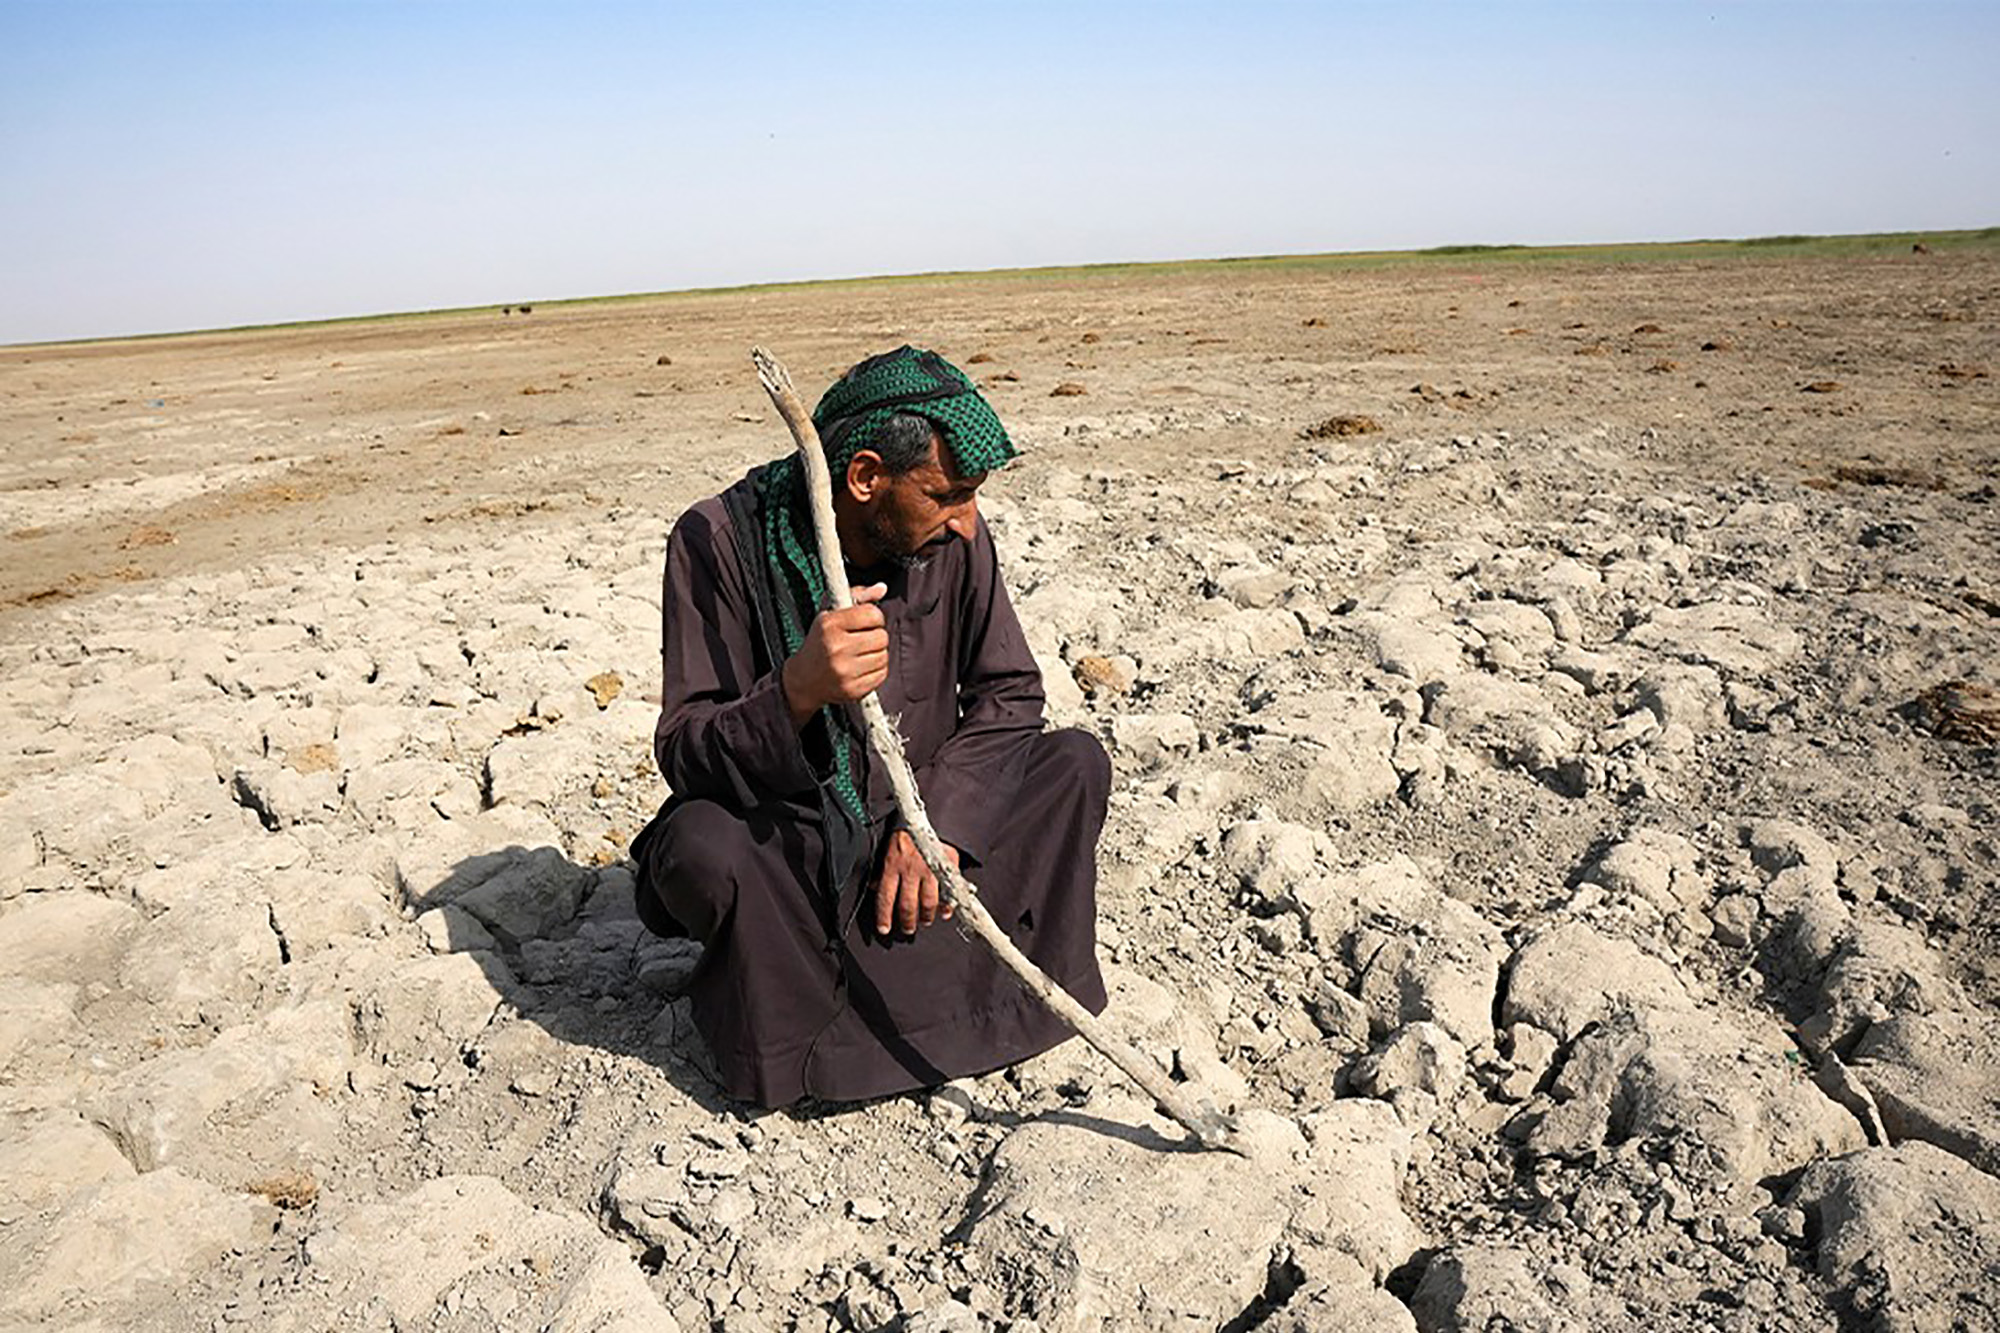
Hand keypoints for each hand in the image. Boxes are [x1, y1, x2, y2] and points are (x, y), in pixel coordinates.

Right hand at [781, 583, 887, 727]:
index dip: (874, 617)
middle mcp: (836, 648)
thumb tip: (882, 588)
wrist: (803, 679)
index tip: (866, 621)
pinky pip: (882, 674)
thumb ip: (858, 596)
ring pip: (883, 656)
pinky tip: (862, 667)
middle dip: (876, 636)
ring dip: (877, 653)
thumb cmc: (820, 641)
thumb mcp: (830, 613)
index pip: (872, 614)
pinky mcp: (852, 689)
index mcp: (830, 625)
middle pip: (881, 637)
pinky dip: (876, 670)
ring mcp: (844, 671)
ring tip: (861, 653)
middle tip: (863, 639)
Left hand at [874, 830, 958, 935]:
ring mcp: (930, 869)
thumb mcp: (889, 850)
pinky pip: (948, 892)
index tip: (884, 929)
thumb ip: (882, 871)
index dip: (884, 916)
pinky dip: (948, 905)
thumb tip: (874, 888)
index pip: (885, 897)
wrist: (931, 817)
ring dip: (926, 916)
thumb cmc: (907, 835)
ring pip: (927, 902)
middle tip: (908, 929)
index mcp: (893, 865)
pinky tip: (945, 912)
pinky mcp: (946, 866)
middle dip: (907, 922)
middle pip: (907, 904)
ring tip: (925, 921)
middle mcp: (910, 869)